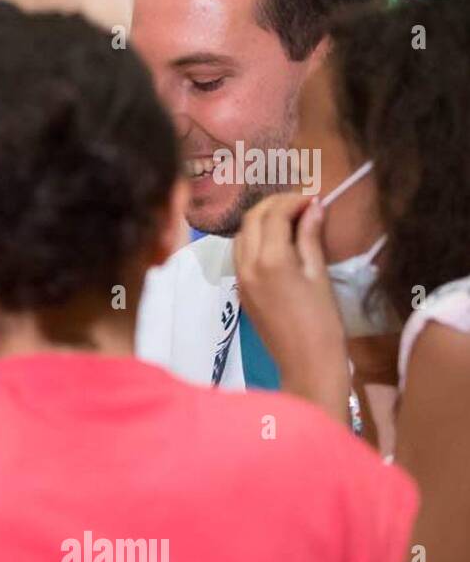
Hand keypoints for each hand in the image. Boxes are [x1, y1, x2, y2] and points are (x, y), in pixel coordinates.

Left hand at [233, 193, 350, 420]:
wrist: (305, 362)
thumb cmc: (322, 321)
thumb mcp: (319, 274)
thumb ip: (310, 238)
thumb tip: (313, 208)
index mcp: (269, 260)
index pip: (273, 214)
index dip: (293, 200)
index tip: (313, 199)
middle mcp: (247, 265)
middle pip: (251, 219)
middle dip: (273, 204)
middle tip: (300, 203)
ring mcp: (239, 278)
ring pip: (241, 235)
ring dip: (261, 220)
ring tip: (289, 219)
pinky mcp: (240, 290)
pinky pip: (240, 254)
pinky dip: (254, 239)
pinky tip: (276, 241)